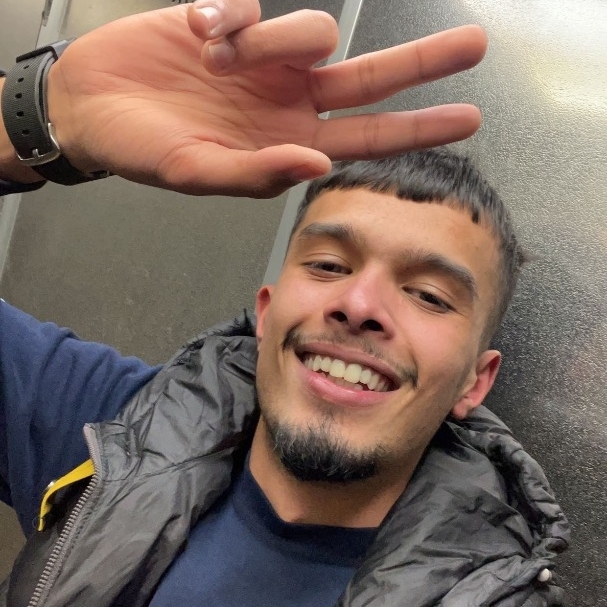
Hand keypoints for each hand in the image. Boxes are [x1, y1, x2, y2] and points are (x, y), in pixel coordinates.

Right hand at [47, 0, 486, 196]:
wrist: (88, 105)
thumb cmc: (138, 148)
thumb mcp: (196, 171)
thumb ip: (258, 172)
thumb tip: (318, 160)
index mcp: (284, 141)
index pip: (365, 138)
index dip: (415, 129)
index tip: (465, 119)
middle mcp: (285, 100)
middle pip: (369, 78)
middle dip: (420, 62)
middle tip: (474, 44)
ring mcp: (264, 61)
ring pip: (308, 30)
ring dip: (268, 39)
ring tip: (216, 60)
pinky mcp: (234, 23)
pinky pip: (255, 3)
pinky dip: (229, 14)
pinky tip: (197, 31)